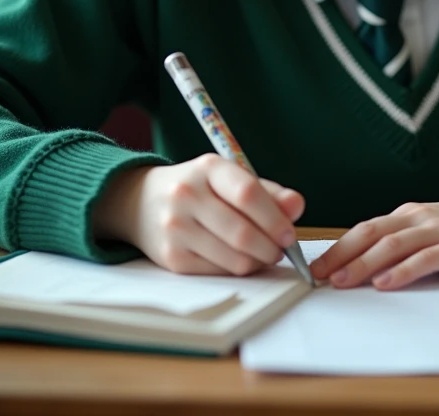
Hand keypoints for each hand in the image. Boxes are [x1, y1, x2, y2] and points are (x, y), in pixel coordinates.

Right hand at [91, 155, 304, 275]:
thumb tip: (297, 206)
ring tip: (264, 255)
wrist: (141, 202)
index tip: (290, 234)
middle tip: (281, 251)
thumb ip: (267, 191)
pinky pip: (217, 272)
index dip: (274, 218)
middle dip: (270, 247)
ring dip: (257, 262)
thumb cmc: (199, 189)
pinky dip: (236, 270)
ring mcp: (176, 227)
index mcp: (208, 167)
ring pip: (231, 257)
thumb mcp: (229, 178)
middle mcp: (187, 194)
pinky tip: (241, 261)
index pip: (247, 193)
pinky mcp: (171, 258)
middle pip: (241, 232)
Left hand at [311, 190, 438, 290]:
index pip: (367, 228)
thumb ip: (410, 239)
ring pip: (394, 245)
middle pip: (373, 234)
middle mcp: (422, 216)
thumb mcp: (437, 227)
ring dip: (364, 263)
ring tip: (342, 281)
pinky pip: (428, 258)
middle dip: (342, 255)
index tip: (316, 266)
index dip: (339, 246)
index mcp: (412, 213)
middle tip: (318, 276)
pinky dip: (404, 270)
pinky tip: (387, 282)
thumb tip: (371, 263)